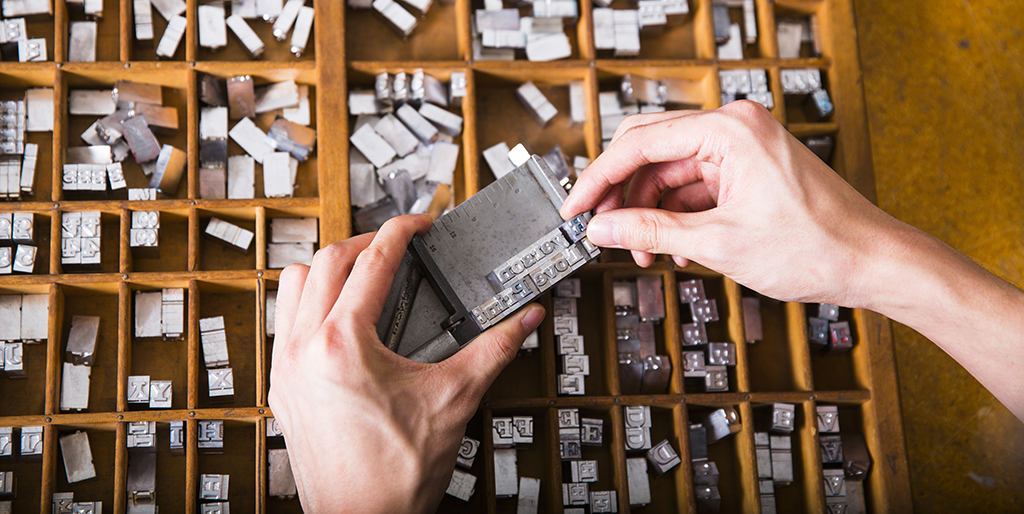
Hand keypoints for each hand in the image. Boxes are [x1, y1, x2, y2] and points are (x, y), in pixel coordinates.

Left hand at [268, 215, 545, 512]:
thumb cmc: (394, 475)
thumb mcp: (453, 400)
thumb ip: (493, 351)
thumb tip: (522, 322)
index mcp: (343, 345)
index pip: (372, 261)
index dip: (401, 231)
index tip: (419, 224)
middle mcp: (304, 349)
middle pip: (326, 261)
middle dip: (365, 243)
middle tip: (396, 245)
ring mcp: (287, 369)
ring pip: (294, 285)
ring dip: (328, 268)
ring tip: (361, 273)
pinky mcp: (283, 388)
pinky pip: (284, 322)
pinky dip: (309, 303)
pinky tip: (337, 318)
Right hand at [560, 101, 905, 305]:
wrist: (870, 262)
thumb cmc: (817, 245)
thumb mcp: (717, 243)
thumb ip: (649, 231)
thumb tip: (603, 228)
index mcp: (729, 129)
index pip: (640, 143)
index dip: (598, 179)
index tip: (576, 207)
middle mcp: (735, 128)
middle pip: (651, 150)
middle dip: (622, 193)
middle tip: (599, 226)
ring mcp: (743, 147)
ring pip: (671, 171)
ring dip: (651, 211)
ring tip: (645, 251)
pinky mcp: (748, 168)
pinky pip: (695, 184)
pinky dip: (679, 215)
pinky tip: (676, 247)